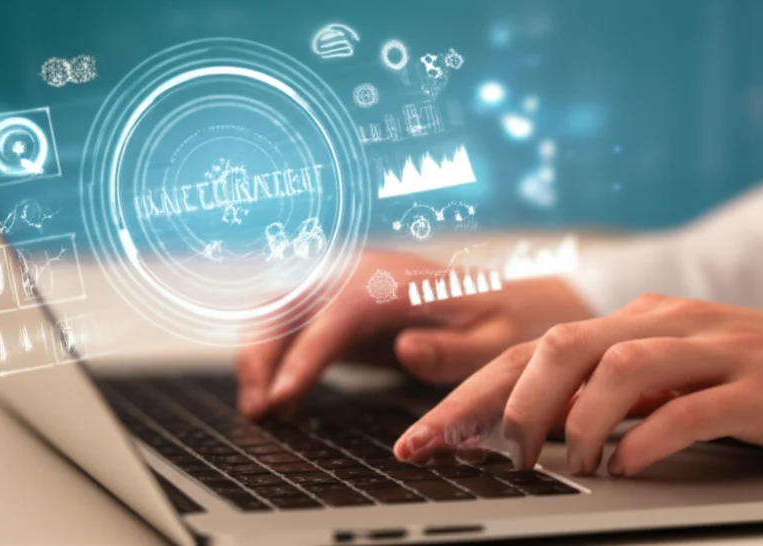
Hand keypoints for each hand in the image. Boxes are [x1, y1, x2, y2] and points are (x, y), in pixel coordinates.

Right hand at [235, 251, 592, 417]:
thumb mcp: (494, 342)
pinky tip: (278, 401)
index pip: (334, 312)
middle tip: (259, 410)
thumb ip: (453, 350)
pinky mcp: (335, 312)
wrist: (506, 306)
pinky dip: (272, 359)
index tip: (284, 396)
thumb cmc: (503, 325)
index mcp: (395, 279)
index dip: (303, 354)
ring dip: (257, 356)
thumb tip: (406, 348)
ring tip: (259, 410)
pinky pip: (287, 327)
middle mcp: (358, 274)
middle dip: (262, 355)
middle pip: (287, 302)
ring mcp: (342, 289)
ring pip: (275, 310)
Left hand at [394, 294, 762, 475]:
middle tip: (466, 453)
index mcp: (639, 320)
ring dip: (570, 421)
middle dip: (497, 404)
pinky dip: (645, 440)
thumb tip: (547, 431)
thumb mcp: (681, 376)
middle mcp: (666, 324)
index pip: (534, 350)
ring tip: (557, 465)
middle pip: (556, 348)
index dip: (468, 393)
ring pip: (614, 367)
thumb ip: (618, 393)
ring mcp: (712, 350)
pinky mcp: (758, 386)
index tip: (420, 437)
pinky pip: (687, 410)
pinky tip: (626, 466)